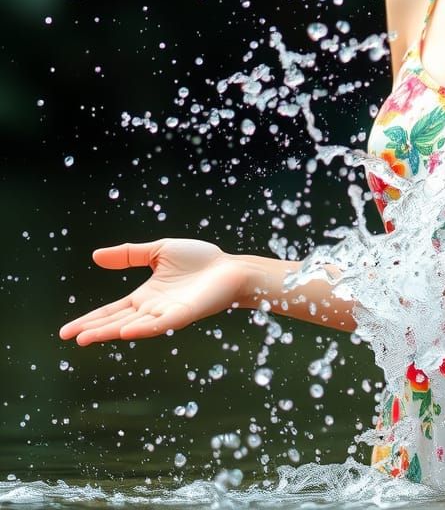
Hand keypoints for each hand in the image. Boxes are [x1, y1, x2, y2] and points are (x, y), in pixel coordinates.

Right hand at [59, 239, 246, 345]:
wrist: (231, 267)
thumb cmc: (200, 260)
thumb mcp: (159, 251)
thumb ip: (130, 254)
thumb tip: (96, 255)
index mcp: (145, 297)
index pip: (112, 311)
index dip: (90, 320)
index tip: (66, 331)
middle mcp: (152, 309)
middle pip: (117, 322)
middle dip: (93, 330)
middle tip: (69, 338)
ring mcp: (167, 313)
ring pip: (134, 326)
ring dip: (110, 332)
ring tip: (86, 339)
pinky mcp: (184, 314)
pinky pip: (161, 324)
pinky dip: (143, 328)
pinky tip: (126, 331)